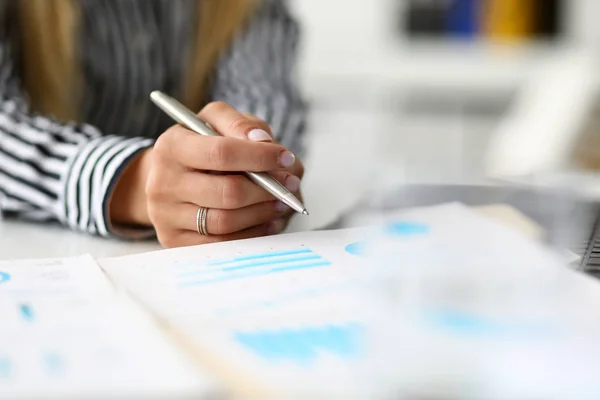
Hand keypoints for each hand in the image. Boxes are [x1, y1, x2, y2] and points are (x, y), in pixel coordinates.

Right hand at [110, 101, 303, 247]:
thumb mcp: (216, 123)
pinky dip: (252, 233)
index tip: (286, 157)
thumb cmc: (201, 148)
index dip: (260, 156)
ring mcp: (167, 216)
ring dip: (263, 212)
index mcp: (171, 147)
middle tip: (290, 184)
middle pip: (228, 192)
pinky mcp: (175, 241)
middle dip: (268, 189)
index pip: (221, 153)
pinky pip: (222, 244)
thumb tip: (264, 142)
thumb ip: (240, 124)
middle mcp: (163, 183)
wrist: (168, 178)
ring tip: (282, 202)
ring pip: (226, 222)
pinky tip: (268, 220)